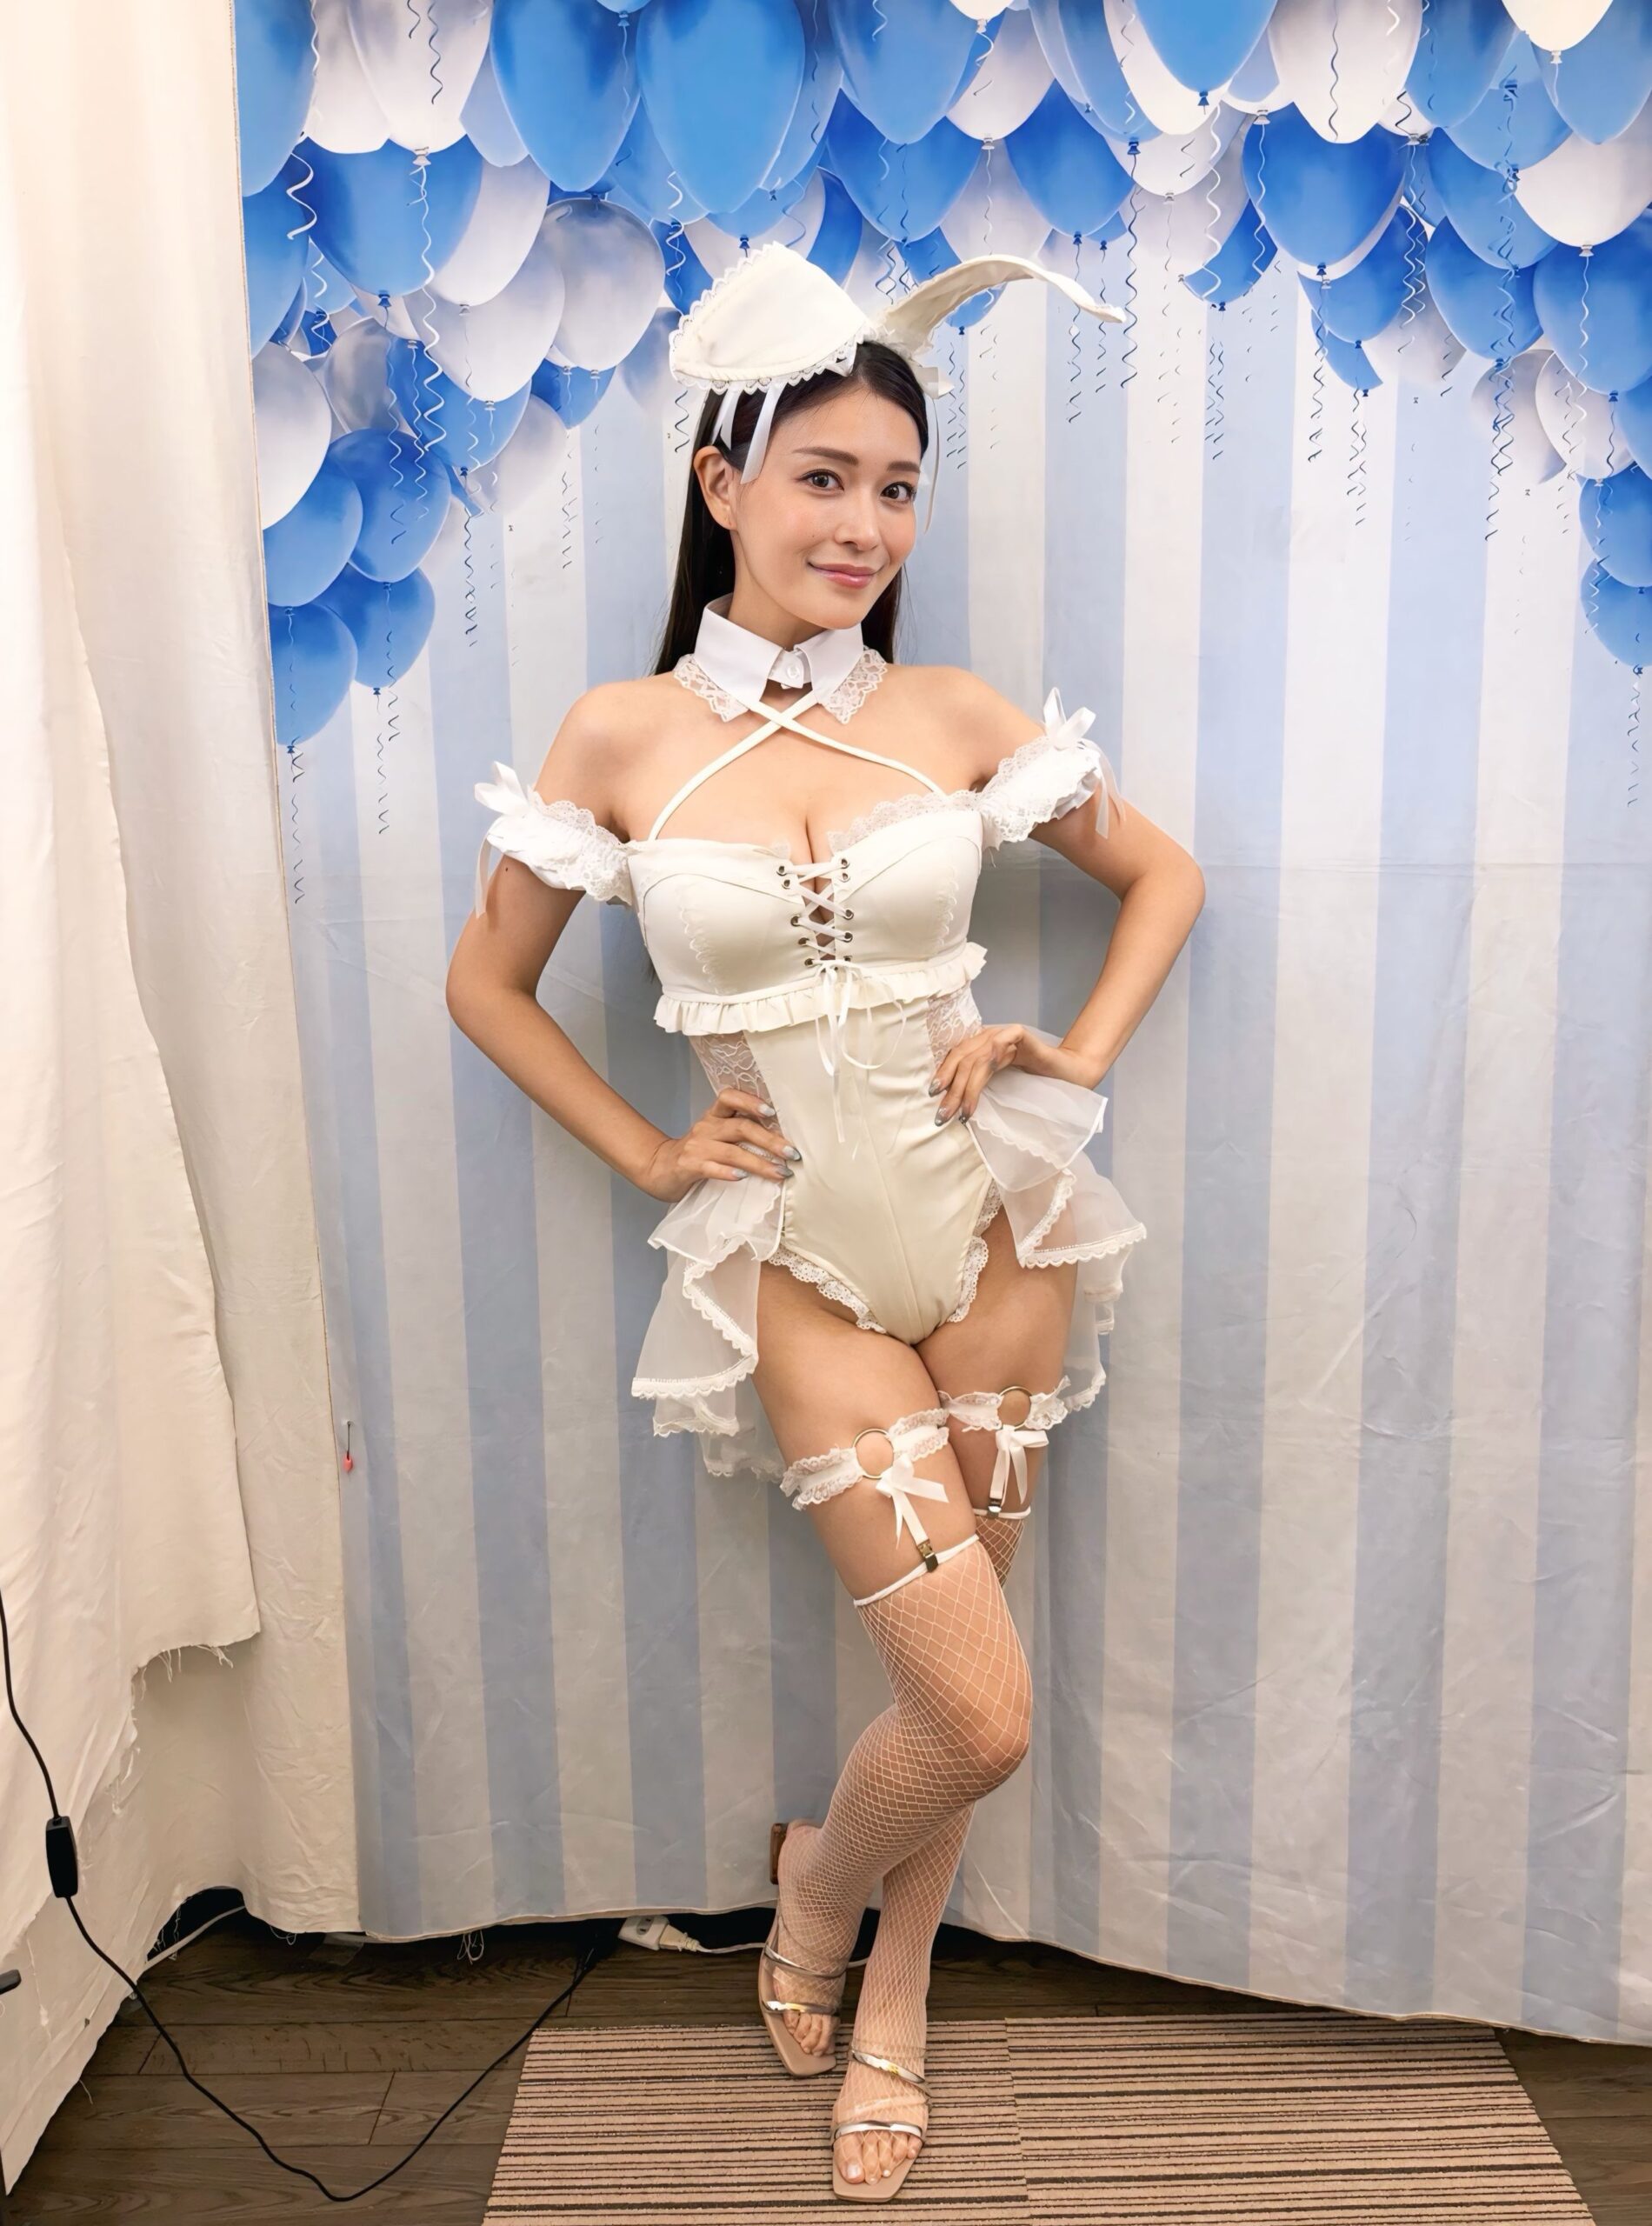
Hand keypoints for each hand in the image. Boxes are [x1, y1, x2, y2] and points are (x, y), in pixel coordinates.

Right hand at [640, 1087, 800, 1201]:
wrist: (659, 1168)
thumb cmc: (697, 1153)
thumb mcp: (716, 1136)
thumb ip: (740, 1133)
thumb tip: (782, 1141)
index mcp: (714, 1116)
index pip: (729, 1096)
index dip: (750, 1101)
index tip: (772, 1111)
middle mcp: (706, 1127)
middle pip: (741, 1127)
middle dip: (770, 1140)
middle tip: (792, 1153)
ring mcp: (697, 1147)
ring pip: (733, 1151)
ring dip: (759, 1162)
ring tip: (780, 1172)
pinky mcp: (689, 1166)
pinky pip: (712, 1168)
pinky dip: (728, 1172)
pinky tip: (743, 1177)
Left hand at [928, 1024, 1097, 1122]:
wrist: (1069, 1073)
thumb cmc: (1035, 1081)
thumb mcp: (999, 1084)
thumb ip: (978, 1085)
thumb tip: (949, 1103)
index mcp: (981, 1045)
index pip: (955, 1057)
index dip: (942, 1074)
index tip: (932, 1096)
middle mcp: (989, 1036)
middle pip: (962, 1058)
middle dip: (951, 1088)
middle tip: (943, 1114)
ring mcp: (1004, 1033)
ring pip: (977, 1057)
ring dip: (966, 1087)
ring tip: (962, 1112)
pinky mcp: (1020, 1034)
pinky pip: (999, 1043)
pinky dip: (988, 1060)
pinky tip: (981, 1084)